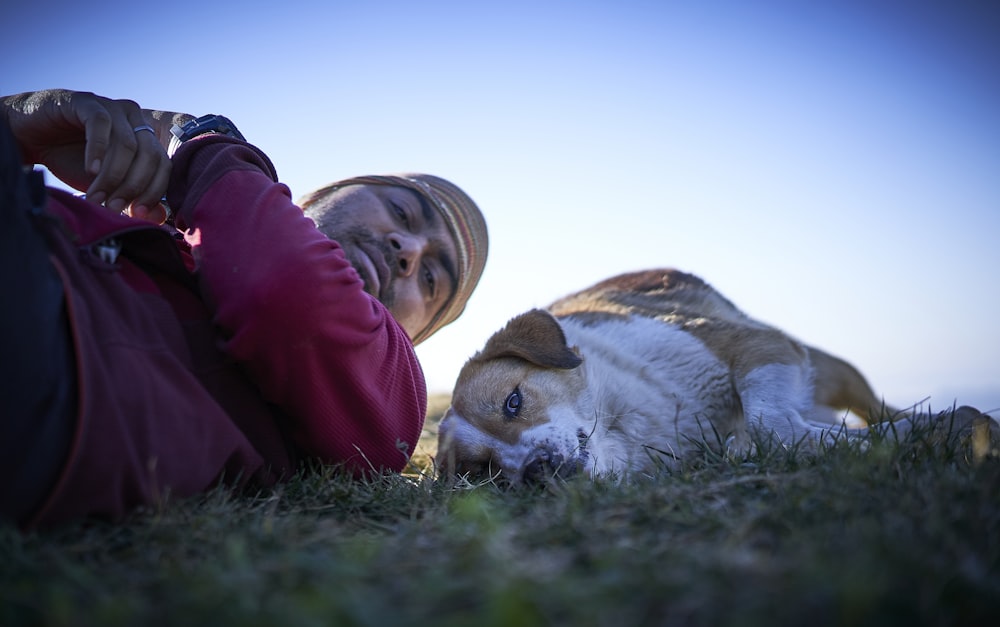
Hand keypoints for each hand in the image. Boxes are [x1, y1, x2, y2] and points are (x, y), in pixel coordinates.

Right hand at [2, 89, 171, 222]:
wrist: (28, 136)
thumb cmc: (70, 159)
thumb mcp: (104, 184)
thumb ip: (130, 197)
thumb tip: (159, 217)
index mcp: (144, 137)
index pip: (163, 165)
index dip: (154, 191)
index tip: (138, 214)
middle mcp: (134, 119)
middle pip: (149, 155)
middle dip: (133, 186)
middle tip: (114, 207)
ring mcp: (112, 107)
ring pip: (127, 144)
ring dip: (113, 175)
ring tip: (97, 195)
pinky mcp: (86, 101)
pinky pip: (101, 125)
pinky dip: (99, 150)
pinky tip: (90, 170)